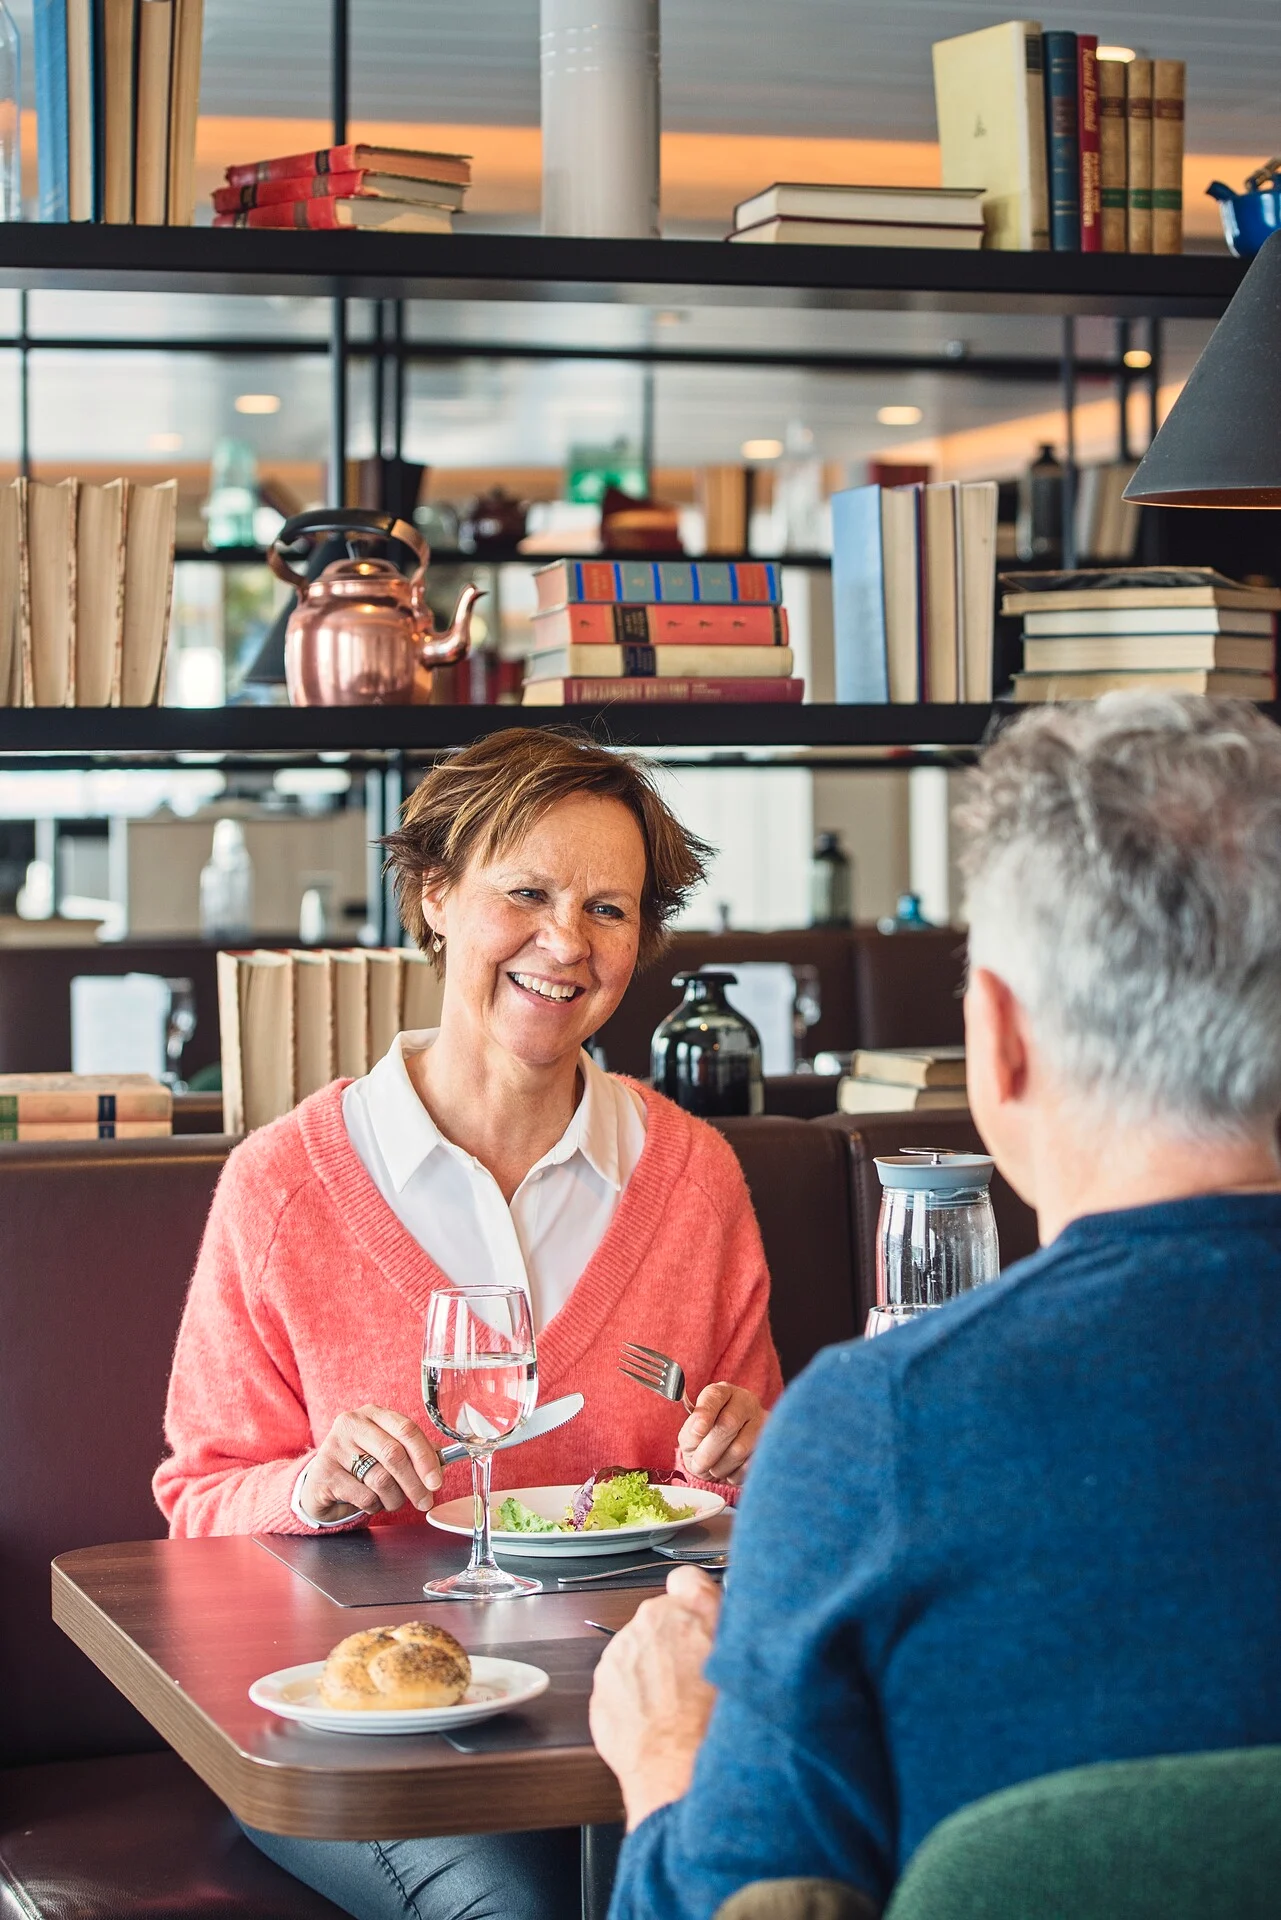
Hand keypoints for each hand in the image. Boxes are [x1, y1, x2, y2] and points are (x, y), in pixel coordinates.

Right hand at [300, 1404, 442, 1524]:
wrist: (320, 1482)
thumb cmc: (360, 1465)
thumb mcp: (386, 1451)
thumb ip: (414, 1452)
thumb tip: (442, 1462)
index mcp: (373, 1413)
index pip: (407, 1429)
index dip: (425, 1457)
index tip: (436, 1481)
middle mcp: (352, 1424)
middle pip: (394, 1454)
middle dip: (415, 1483)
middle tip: (425, 1501)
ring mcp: (334, 1447)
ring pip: (380, 1479)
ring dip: (394, 1498)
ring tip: (393, 1502)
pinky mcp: (324, 1473)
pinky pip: (364, 1496)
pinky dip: (374, 1506)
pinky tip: (370, 1502)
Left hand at [589, 1565, 721, 1829]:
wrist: (677, 1771)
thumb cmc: (713, 1718)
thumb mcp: (738, 1655)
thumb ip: (722, 1615)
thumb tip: (715, 1598)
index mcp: (682, 1609)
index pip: (686, 1581)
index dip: (694, 1602)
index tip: (698, 1619)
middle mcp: (644, 1625)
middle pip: (660, 1623)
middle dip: (673, 1644)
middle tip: (693, 1678)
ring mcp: (617, 1658)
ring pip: (638, 1655)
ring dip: (652, 1673)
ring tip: (676, 1708)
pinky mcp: (600, 1691)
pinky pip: (620, 1687)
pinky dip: (634, 1701)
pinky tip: (657, 1723)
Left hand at [678, 1382, 765, 1485]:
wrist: (720, 1463)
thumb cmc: (704, 1443)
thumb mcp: (689, 1437)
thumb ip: (691, 1432)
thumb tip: (697, 1428)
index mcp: (722, 1393)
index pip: (715, 1396)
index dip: (705, 1414)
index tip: (697, 1431)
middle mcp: (745, 1402)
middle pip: (729, 1423)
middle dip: (710, 1450)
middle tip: (699, 1464)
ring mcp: (762, 1422)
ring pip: (741, 1448)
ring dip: (722, 1465)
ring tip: (714, 1468)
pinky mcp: (772, 1445)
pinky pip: (752, 1464)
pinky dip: (736, 1474)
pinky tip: (730, 1471)